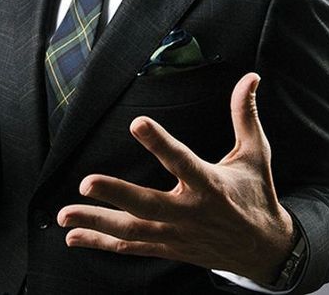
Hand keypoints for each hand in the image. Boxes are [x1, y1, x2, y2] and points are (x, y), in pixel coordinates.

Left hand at [57, 73, 295, 284]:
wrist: (264, 249)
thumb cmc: (256, 195)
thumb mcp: (255, 154)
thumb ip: (245, 115)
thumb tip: (250, 77)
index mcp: (211, 185)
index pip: (182, 161)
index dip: (159, 143)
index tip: (137, 123)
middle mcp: (190, 212)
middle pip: (148, 205)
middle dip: (116, 195)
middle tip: (86, 183)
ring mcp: (176, 234)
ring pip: (132, 230)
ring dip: (96, 222)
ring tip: (64, 214)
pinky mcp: (168, 247)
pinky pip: (130, 246)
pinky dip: (101, 242)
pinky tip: (74, 236)